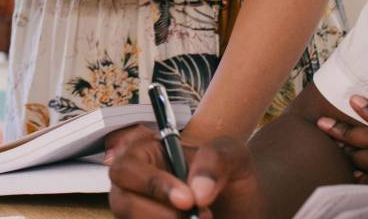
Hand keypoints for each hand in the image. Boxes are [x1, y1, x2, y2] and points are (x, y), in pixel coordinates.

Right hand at [108, 127, 264, 218]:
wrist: (245, 209)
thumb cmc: (232, 176)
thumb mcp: (233, 157)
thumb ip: (215, 161)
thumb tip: (197, 192)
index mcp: (146, 154)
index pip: (128, 167)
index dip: (152, 184)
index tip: (187, 200)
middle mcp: (135, 185)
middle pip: (122, 202)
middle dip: (157, 214)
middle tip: (198, 217)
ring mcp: (139, 211)